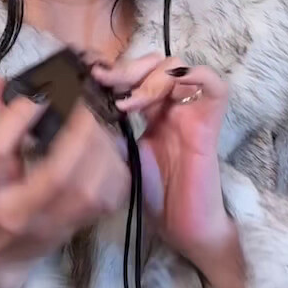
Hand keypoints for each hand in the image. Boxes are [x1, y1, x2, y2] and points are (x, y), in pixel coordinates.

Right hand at [0, 73, 131, 287]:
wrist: (2, 256)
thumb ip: (2, 129)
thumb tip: (17, 86)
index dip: (16, 122)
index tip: (40, 92)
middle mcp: (29, 214)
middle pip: (60, 176)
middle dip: (80, 132)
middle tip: (88, 99)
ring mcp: (61, 224)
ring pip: (93, 190)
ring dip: (104, 148)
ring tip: (102, 119)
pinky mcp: (86, 224)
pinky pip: (112, 195)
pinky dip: (118, 166)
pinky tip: (112, 145)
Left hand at [91, 55, 248, 287]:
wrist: (181, 224)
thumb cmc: (153, 194)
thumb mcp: (120, 154)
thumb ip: (108, 128)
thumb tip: (77, 106)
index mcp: (154, 111)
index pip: (138, 74)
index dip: (115, 71)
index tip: (89, 78)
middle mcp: (174, 105)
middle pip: (155, 63)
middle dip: (127, 69)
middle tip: (103, 82)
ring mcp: (193, 110)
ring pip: (177, 66)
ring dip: (148, 76)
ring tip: (126, 101)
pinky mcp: (208, 120)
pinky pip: (211, 82)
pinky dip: (185, 77)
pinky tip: (152, 97)